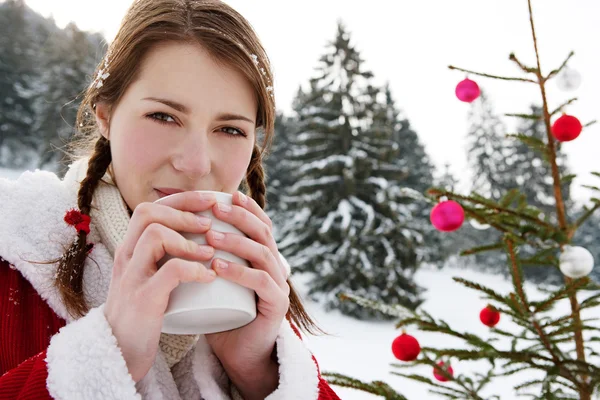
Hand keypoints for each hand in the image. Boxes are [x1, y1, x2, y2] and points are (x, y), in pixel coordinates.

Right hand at [103, 192, 218, 381]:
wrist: (119, 354)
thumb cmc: (144, 314)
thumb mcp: (150, 278)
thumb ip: (165, 257)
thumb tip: (201, 237)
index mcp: (129, 249)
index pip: (150, 208)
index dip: (181, 200)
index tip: (210, 200)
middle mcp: (126, 257)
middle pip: (148, 213)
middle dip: (185, 211)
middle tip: (210, 222)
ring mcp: (132, 277)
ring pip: (155, 235)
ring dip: (188, 240)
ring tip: (209, 252)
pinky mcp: (143, 299)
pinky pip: (170, 271)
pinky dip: (194, 269)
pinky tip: (209, 276)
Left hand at [204, 191, 289, 391]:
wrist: (239, 355)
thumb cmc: (222, 316)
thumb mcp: (214, 281)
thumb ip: (207, 258)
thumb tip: (179, 229)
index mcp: (264, 259)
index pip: (261, 225)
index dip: (248, 208)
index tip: (227, 194)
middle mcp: (276, 268)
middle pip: (264, 233)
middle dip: (240, 216)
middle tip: (216, 207)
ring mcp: (280, 286)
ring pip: (263, 253)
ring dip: (236, 240)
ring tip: (210, 235)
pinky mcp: (277, 305)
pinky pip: (261, 282)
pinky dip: (240, 271)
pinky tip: (218, 266)